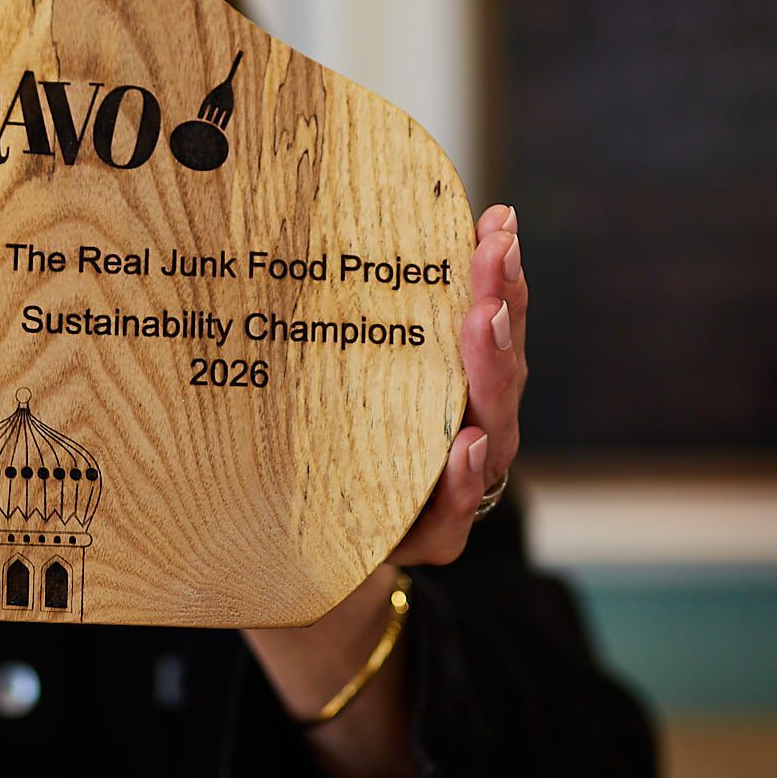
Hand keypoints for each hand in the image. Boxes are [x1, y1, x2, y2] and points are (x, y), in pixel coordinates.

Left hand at [242, 204, 526, 754]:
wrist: (305, 558)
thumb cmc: (318, 455)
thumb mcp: (321, 387)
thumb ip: (328, 330)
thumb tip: (276, 220)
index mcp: (446, 384)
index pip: (483, 320)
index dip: (495, 271)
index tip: (496, 219)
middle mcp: (466, 429)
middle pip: (496, 366)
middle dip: (500, 306)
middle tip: (494, 257)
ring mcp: (453, 485)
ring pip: (491, 429)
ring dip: (491, 373)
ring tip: (485, 323)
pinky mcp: (428, 538)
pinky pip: (452, 512)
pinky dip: (462, 479)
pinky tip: (466, 447)